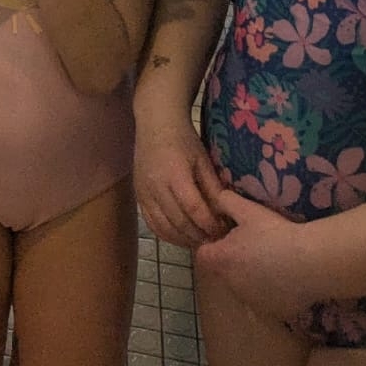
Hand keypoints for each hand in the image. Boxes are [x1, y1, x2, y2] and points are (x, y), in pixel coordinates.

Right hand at [134, 106, 231, 248]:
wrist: (155, 124)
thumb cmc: (183, 139)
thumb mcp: (203, 160)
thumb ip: (213, 188)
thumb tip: (226, 215)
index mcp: (175, 174)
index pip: (194, 209)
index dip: (210, 224)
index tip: (224, 231)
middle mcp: (156, 186)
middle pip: (179, 222)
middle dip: (200, 235)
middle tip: (216, 242)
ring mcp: (144, 193)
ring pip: (164, 228)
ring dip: (184, 240)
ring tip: (201, 241)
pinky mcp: (138, 197)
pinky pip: (151, 224)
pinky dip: (167, 235)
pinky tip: (181, 237)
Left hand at [195, 188, 318, 320]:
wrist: (310, 262)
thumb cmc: (275, 233)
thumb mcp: (248, 210)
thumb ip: (226, 201)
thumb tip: (217, 198)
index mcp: (221, 260)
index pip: (203, 255)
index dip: (212, 246)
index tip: (227, 237)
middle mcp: (231, 285)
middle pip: (224, 272)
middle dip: (233, 262)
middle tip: (254, 247)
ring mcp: (253, 301)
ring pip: (245, 288)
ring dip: (252, 278)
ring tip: (273, 262)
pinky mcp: (274, 313)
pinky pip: (268, 301)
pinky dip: (273, 293)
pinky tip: (287, 279)